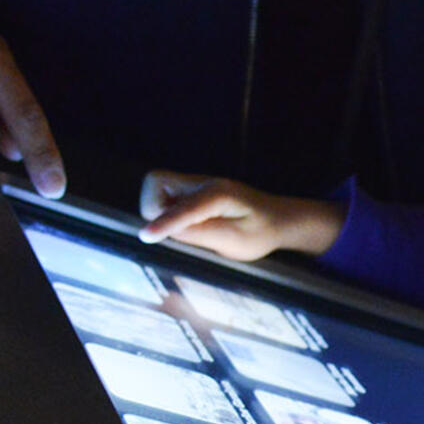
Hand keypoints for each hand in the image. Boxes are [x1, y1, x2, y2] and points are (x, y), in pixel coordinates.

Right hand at [138, 171, 342, 260]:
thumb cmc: (260, 231)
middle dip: (153, 210)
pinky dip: (166, 212)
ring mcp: (196, 184)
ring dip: (159, 211)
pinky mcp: (193, 192)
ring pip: (156, 189)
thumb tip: (164, 231)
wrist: (278, 219)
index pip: (181, 207)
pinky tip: (188, 225)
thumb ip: (199, 234)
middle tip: (177, 232)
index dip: (162, 223)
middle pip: (156, 183)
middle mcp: (203, 183)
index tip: (146, 237)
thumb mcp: (235, 240)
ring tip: (186, 229)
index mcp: (217, 194)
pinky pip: (165, 196)